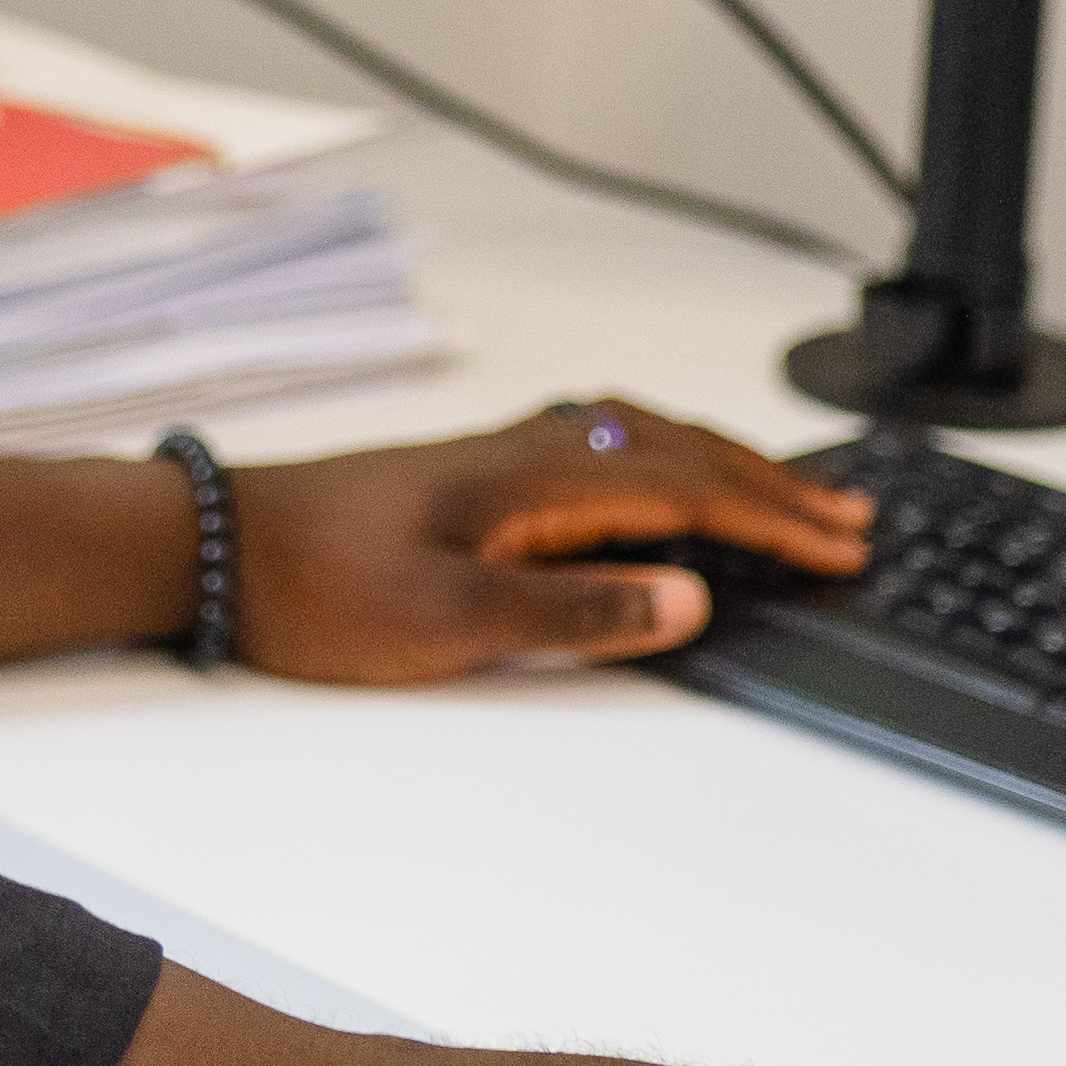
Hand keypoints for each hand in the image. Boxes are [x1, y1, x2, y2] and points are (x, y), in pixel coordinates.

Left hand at [227, 395, 872, 683]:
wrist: (214, 545)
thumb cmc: (318, 586)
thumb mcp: (452, 623)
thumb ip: (576, 614)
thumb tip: (691, 599)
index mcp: (539, 480)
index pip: (688, 489)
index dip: (774, 519)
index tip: (844, 545)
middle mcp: (530, 452)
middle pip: (680, 453)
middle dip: (772, 487)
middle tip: (851, 519)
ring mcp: (503, 456)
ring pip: (644, 443)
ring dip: (722, 466)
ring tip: (783, 495)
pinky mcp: (476, 473)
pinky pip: (604, 447)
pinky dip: (662, 457)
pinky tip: (657, 474)